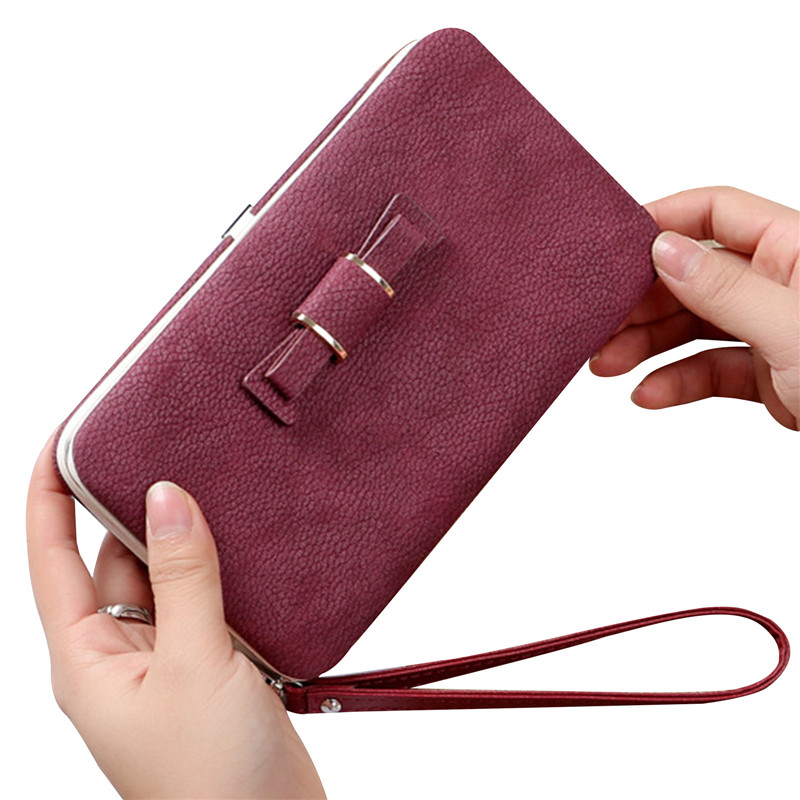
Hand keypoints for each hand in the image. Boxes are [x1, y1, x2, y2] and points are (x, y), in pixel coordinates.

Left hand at [26, 432, 325, 799]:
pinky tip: (245, 541)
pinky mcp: (210, 662)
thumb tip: (165, 497)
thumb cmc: (211, 779)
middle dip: (133, 502)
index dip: (49, 492)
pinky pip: (205, 596)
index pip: (51, 557)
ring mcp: (167, 657)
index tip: (66, 435)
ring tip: (209, 482)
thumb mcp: (193, 666)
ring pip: (165, 573)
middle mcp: (120, 654)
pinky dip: (221, 564)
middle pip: (113, 556)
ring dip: (184, 534)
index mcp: (87, 659)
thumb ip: (181, 578)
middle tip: (163, 445)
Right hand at [590, 186, 798, 428]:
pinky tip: (648, 394)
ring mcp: (771, 330)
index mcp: (795, 249)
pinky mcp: (767, 375)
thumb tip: (664, 250)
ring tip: (606, 365)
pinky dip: (675, 382)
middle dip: (641, 300)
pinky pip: (709, 370)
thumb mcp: (792, 326)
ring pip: (693, 325)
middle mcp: (779, 284)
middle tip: (598, 324)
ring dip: (645, 344)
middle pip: (692, 274)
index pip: (717, 213)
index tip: (612, 246)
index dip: (662, 221)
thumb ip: (724, 288)